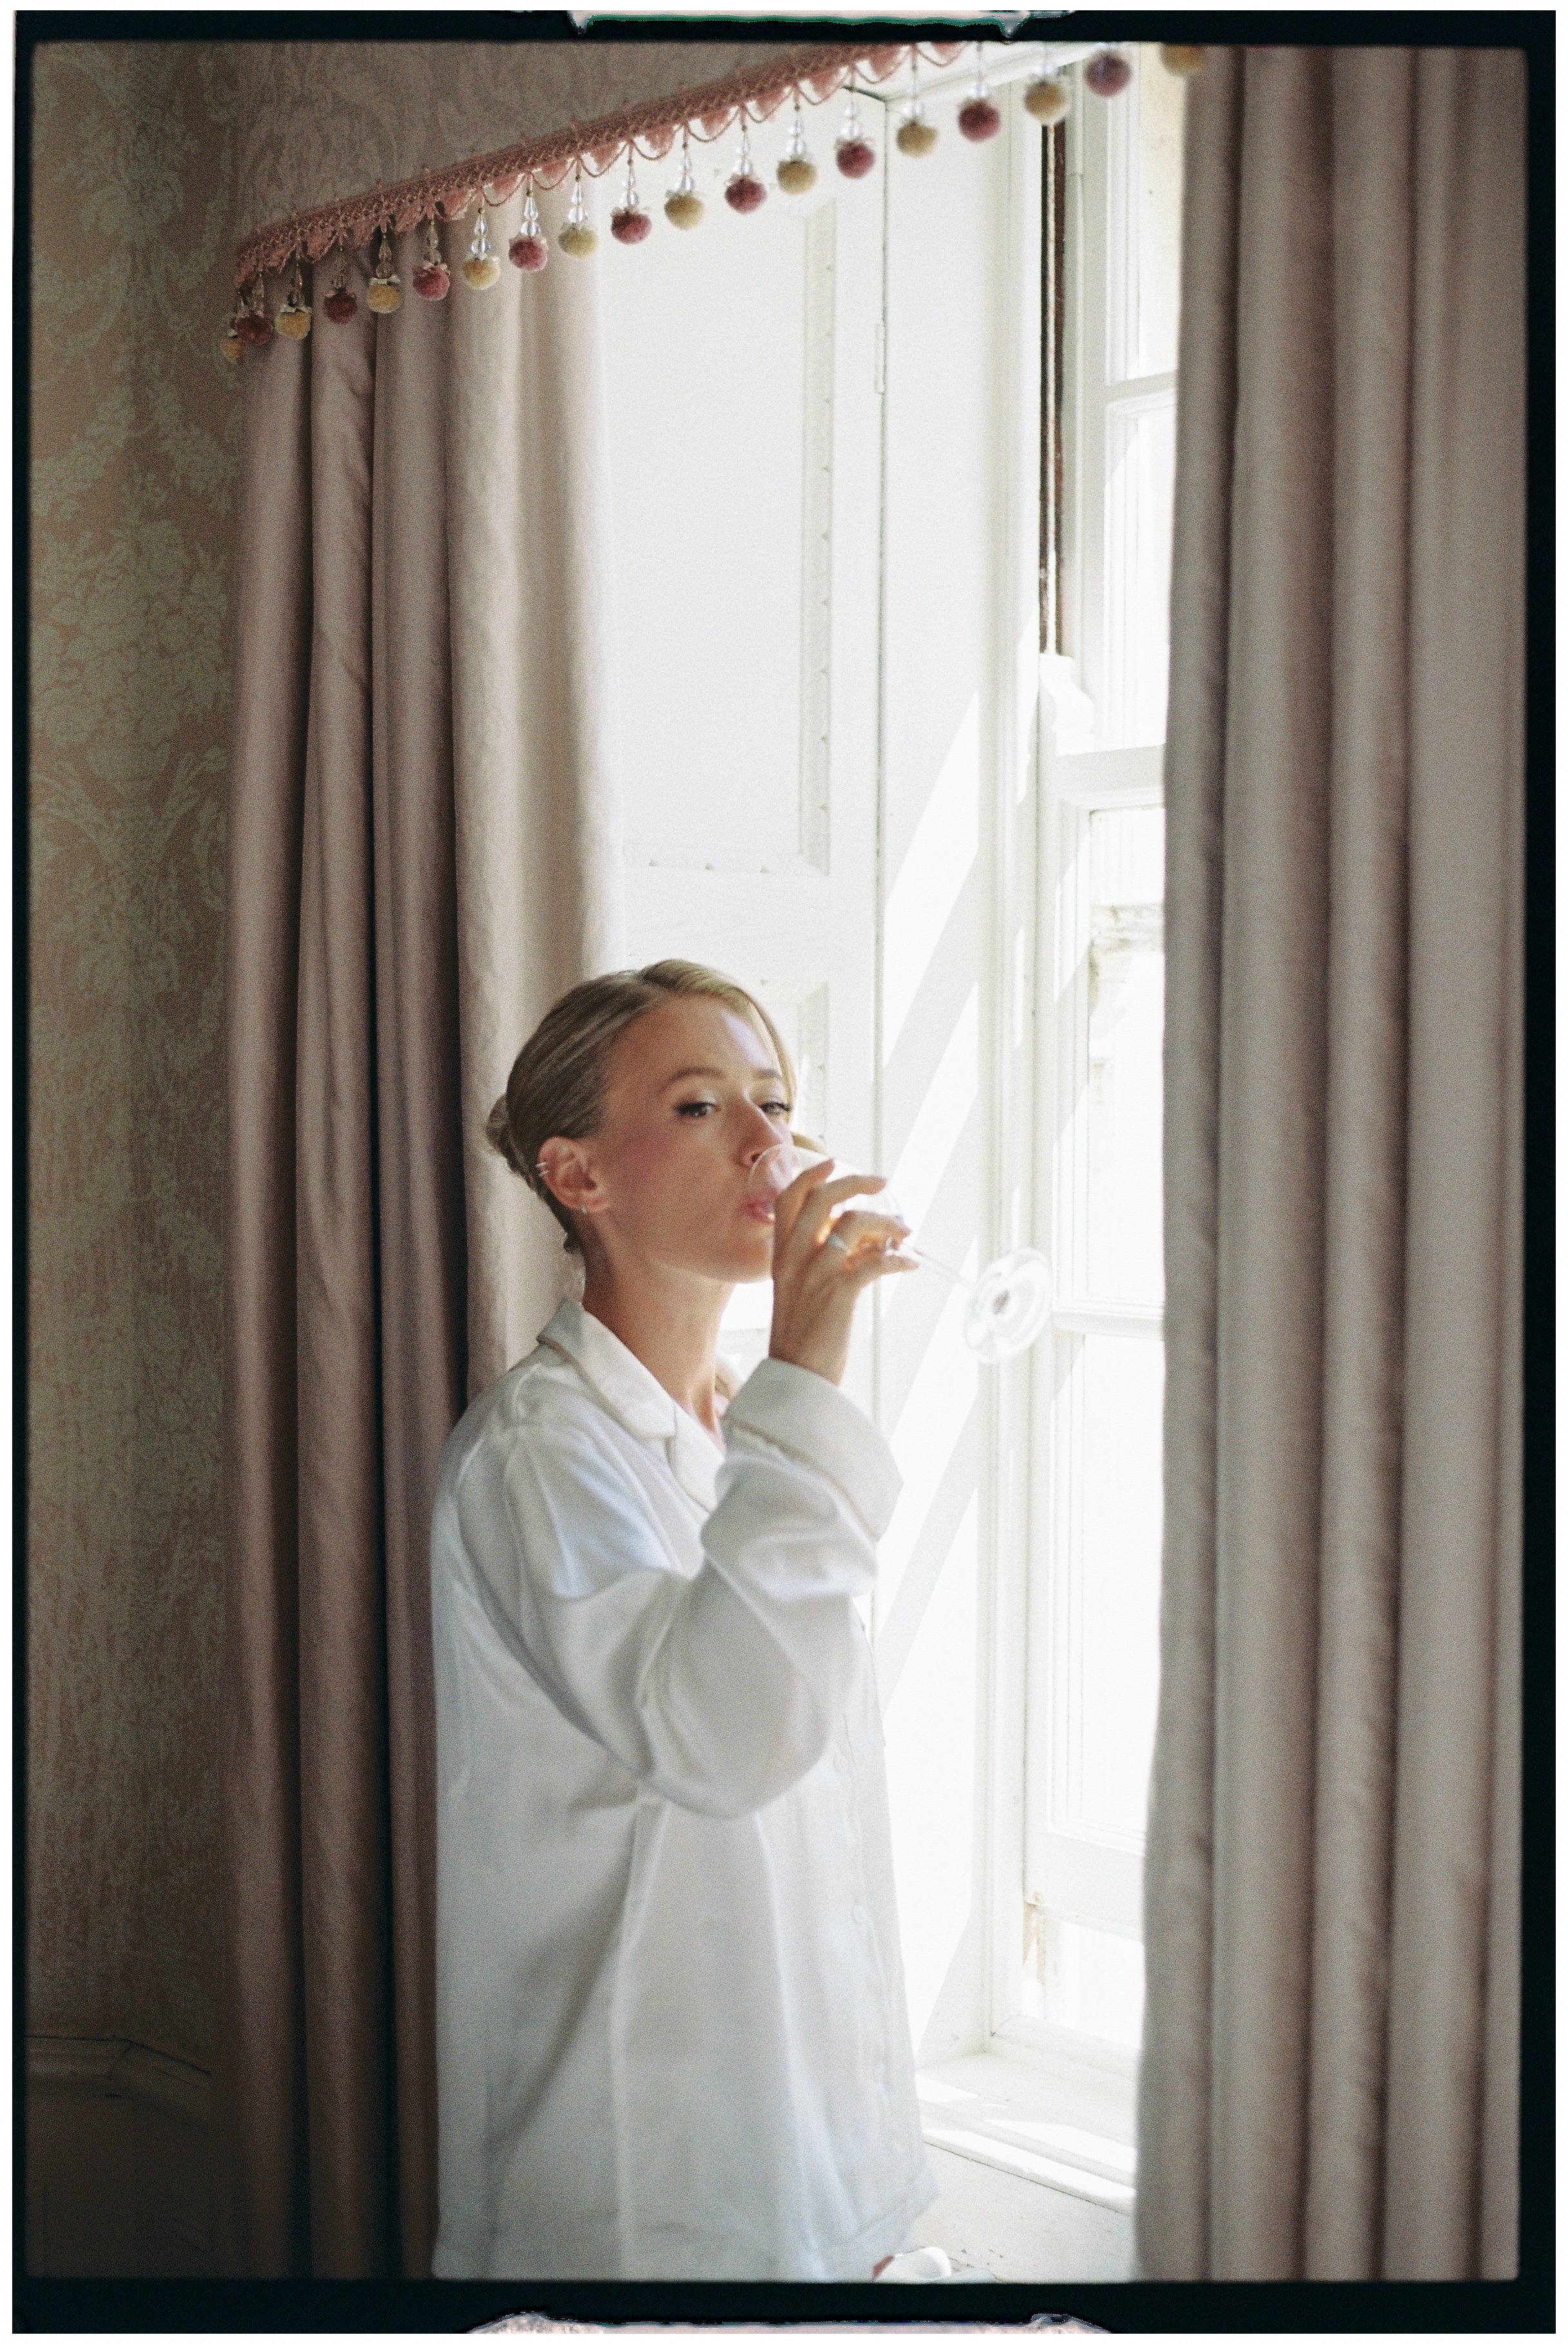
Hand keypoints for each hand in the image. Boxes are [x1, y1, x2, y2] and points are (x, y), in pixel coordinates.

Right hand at [767, 1158, 916, 1387]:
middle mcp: (794, 1258)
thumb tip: (862, 1240)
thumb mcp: (800, 1289)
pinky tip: (909, 1264)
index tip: (834, 1163)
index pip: (789, 1198)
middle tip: (882, 1182)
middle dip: (856, 1183)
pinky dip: (898, 1258)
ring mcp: (816, 1274)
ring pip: (855, 1224)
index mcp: (781, 1255)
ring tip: (904, 1234)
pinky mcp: (840, 1294)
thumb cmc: (803, 1336)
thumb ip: (820, 1260)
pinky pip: (876, 1261)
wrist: (796, 1378)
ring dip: (887, 1223)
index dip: (812, 1175)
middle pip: (824, 1199)